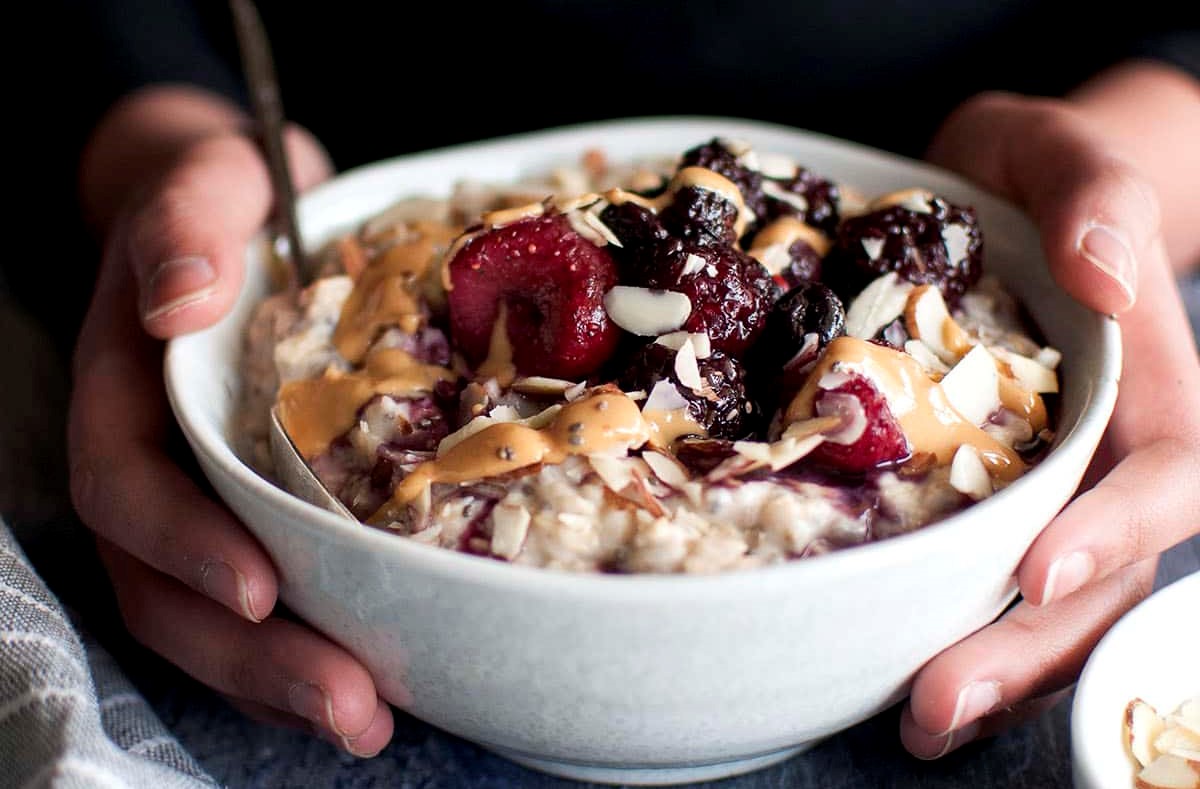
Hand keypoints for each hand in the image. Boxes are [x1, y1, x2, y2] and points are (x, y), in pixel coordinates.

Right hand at [68, 89, 395, 755]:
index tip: (257, 590)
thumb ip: (184, 225)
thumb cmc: (223, 196)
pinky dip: (308, 644)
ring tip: (369, 722)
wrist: (243, 207)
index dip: (180, 547)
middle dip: (250, 654)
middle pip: (169, 584)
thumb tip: (179, 299)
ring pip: (212, 611)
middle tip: (348, 706)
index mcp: (127, 393)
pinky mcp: (258, 507)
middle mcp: (157, 459)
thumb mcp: (205, 184)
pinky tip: (377, 682)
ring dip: (283, 677)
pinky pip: (265, 593)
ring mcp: (204, 493)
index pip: (127, 488)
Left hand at [899, 82, 1199, 757]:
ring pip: (1052, 601)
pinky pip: (988, 580)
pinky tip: (899, 681)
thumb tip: (1108, 271)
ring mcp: (1048, 485)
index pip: (1158, 473)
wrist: (984, 195)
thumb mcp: (1057, 152)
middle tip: (939, 697)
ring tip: (918, 718)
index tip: (1035, 573)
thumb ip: (1095, 193)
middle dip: (1030, 643)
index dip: (1111, 531)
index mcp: (1143, 382)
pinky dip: (958, 636)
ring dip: (995, 668)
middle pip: (1101, 569)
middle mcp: (1104, 452)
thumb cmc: (1026, 174)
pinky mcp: (985, 498)